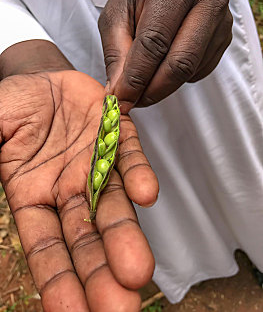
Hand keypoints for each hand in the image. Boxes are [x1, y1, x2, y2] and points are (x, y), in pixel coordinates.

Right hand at [0, 70, 157, 311]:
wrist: (41, 82)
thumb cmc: (14, 109)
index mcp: (34, 197)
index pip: (48, 248)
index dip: (59, 281)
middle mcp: (69, 190)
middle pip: (87, 239)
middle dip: (102, 273)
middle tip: (120, 307)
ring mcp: (96, 166)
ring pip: (114, 207)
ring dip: (126, 237)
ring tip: (139, 270)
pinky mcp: (117, 138)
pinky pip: (129, 158)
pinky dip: (138, 176)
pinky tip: (146, 195)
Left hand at [99, 0, 232, 112]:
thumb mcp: (117, 13)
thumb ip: (116, 52)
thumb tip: (119, 91)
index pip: (155, 41)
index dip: (137, 76)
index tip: (122, 98)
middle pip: (180, 61)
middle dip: (153, 90)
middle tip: (133, 101)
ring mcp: (221, 21)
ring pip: (190, 70)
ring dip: (163, 87)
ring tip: (142, 85)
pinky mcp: (223, 39)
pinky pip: (199, 72)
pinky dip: (177, 80)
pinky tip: (163, 69)